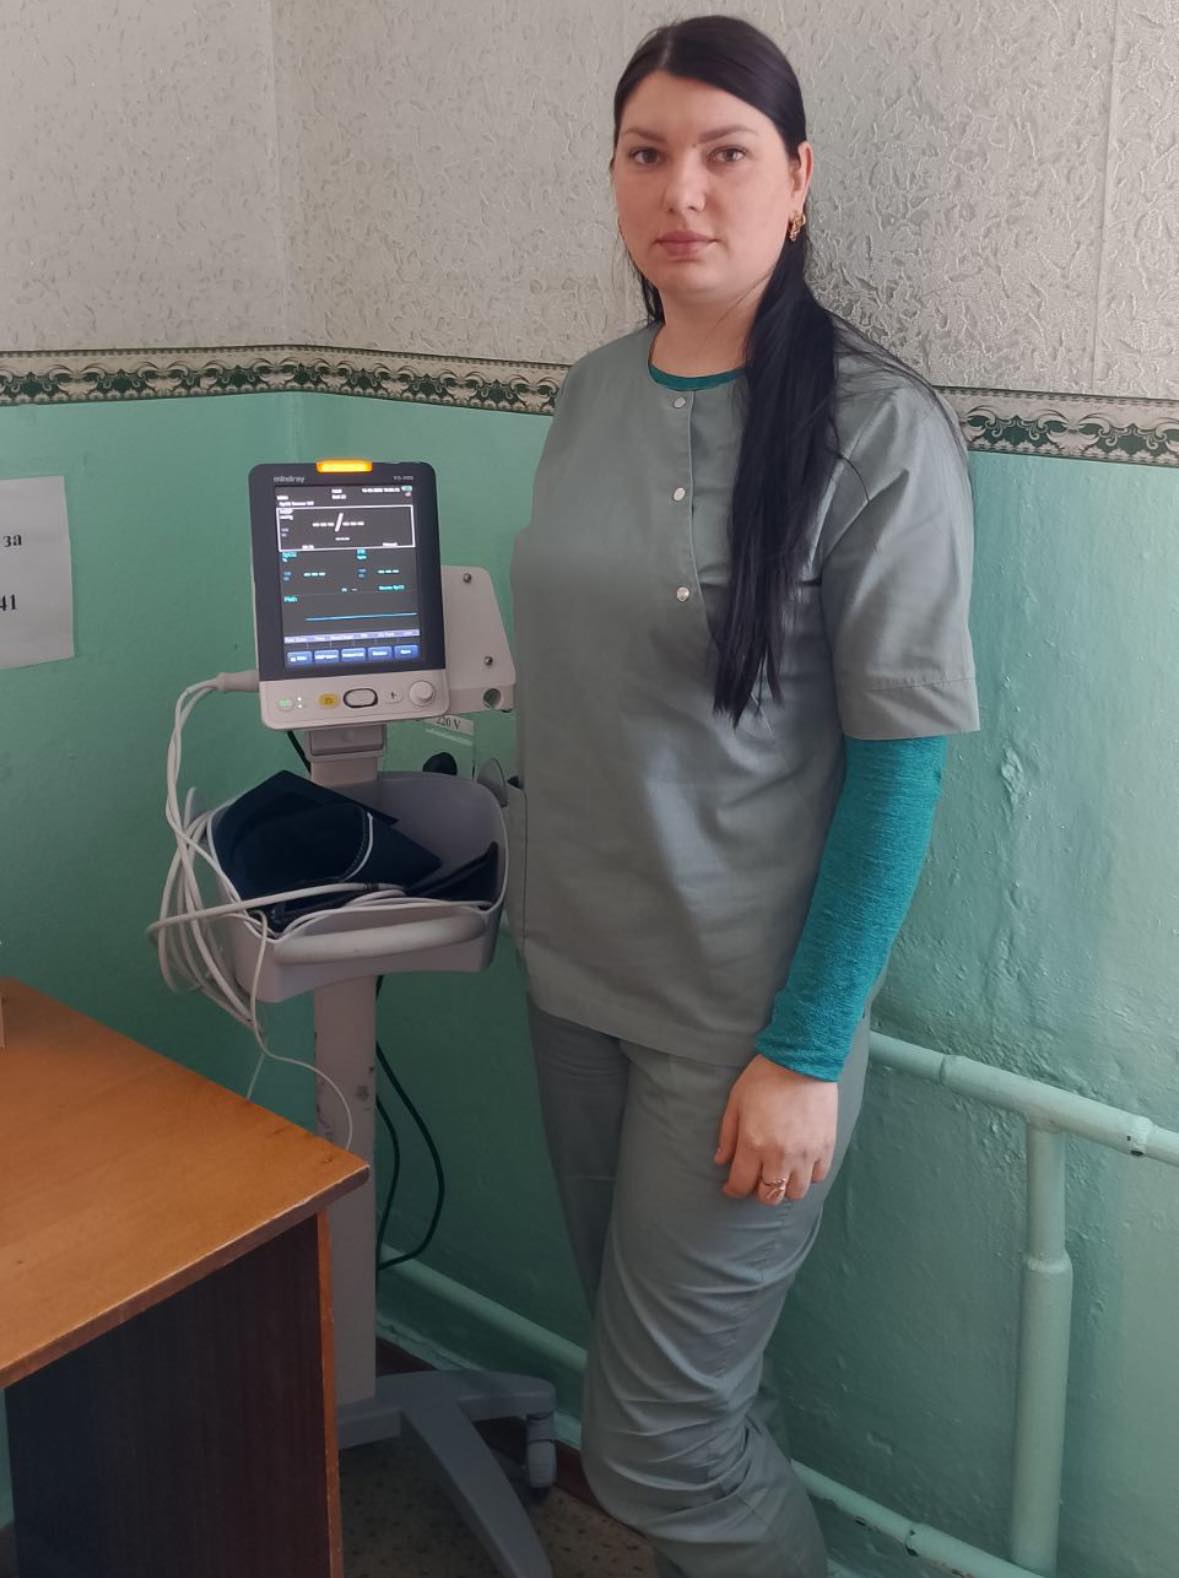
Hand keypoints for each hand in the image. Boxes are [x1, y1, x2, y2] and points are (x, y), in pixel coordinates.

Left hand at [714, 1055, 838, 1203]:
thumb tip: (721, 1161)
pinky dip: (807, 1176)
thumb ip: (727, 1136)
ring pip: (796, 1193)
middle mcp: (781, 1155)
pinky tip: (800, 1164)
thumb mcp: (736, 1102)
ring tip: (779, 1173)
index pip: (741, 1185)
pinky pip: (818, 1177)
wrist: (802, 1059)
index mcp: (754, 1143)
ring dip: (784, 1188)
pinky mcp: (826, 1147)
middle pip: (769, 1196)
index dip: (733, 1190)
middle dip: (758, 1192)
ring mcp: (806, 1154)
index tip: (731, 1186)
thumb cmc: (764, 1077)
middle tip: (755, 1179)